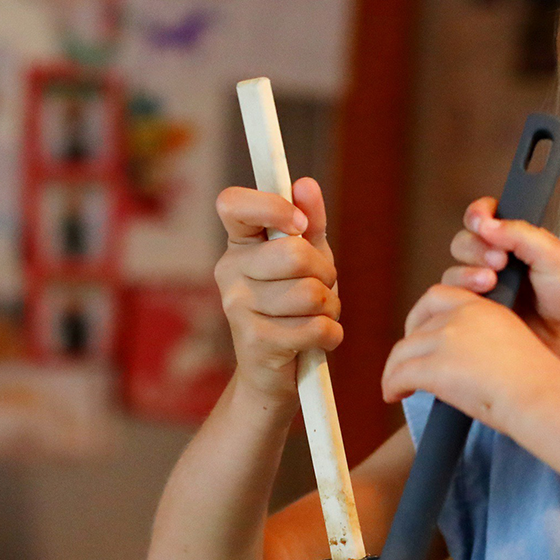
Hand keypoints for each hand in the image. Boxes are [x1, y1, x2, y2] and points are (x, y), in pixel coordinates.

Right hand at [214, 177, 339, 402]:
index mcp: (238, 244)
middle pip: (294, 254)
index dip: (271, 206)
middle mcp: (228, 271)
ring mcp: (236, 307)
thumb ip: (310, 221)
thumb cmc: (294, 308)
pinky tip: (319, 340)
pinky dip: (330, 335)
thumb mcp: (308, 260)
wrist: (274, 373)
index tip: (299, 226)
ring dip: (330, 308)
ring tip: (317, 317)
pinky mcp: (255, 342)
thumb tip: (306, 185)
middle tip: (323, 289)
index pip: (233, 203)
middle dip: (325, 274)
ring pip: (310, 294)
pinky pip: (315, 328)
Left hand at [382, 281, 559, 418]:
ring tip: (396, 387)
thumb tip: (469, 365)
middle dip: (406, 344)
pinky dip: (391, 385)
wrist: (541, 397)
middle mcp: (462, 317)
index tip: (422, 336)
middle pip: (416, 324)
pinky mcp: (435, 366)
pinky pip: (399, 374)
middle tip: (404, 364)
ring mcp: (446, 340)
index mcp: (484, 309)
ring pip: (403, 351)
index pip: (438, 297)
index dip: (422, 316)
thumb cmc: (539, 385)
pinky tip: (393, 395)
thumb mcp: (515, 347)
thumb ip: (487, 344)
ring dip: (395, 369)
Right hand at [445, 200, 559, 383]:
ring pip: (455, 271)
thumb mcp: (556, 255)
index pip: (487, 218)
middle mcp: (501, 264)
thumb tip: (486, 224)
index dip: (479, 214)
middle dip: (475, 247)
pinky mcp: (482, 316)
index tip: (481, 220)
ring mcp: (490, 291)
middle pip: (465, 242)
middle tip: (499, 261)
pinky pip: (455, 301)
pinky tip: (486, 297)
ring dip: (466, 271)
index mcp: (521, 243)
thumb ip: (521, 234)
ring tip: (491, 281)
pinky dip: (463, 294)